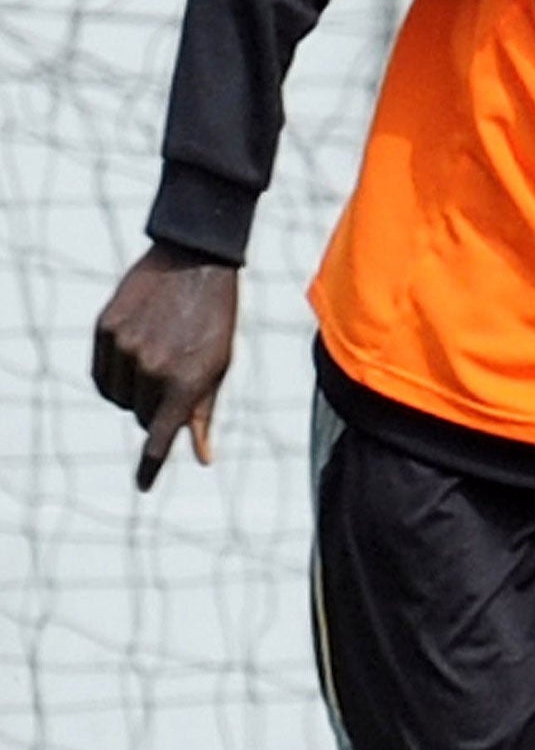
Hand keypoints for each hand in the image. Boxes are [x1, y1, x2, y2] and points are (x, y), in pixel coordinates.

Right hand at [91, 242, 238, 491]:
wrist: (196, 262)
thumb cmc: (216, 320)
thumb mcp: (219, 366)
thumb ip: (203, 414)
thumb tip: (202, 458)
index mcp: (187, 381)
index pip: (160, 437)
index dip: (150, 466)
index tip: (142, 486)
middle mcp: (153, 369)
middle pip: (141, 416)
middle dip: (155, 408)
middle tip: (173, 379)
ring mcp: (125, 349)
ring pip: (118, 398)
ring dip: (133, 393)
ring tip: (156, 362)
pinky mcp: (105, 330)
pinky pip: (100, 375)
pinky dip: (113, 377)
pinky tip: (131, 358)